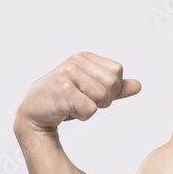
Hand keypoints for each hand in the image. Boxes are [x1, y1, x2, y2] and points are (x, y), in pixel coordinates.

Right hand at [15, 52, 141, 131]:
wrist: (33, 113)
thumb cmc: (62, 101)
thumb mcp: (90, 91)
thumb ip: (114, 88)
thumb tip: (138, 85)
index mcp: (84, 57)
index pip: (117, 72)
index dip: (112, 89)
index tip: (92, 94)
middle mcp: (76, 61)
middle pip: (112, 84)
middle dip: (103, 101)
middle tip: (83, 103)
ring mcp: (68, 74)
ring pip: (102, 97)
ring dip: (91, 109)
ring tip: (74, 106)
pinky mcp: (62, 90)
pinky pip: (89, 109)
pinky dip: (82, 116)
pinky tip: (67, 112)